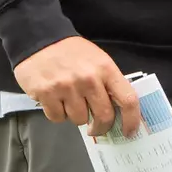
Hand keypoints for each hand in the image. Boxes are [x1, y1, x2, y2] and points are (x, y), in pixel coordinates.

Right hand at [13, 36, 141, 137]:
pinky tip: (55, 99)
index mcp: (105, 68)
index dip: (132, 119)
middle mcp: (89, 79)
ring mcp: (67, 87)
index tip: (129, 131)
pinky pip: (58, 118)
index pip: (127, 99)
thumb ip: (107, 82)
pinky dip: (57, 113)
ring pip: (79, 120)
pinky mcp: (47, 94)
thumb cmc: (71, 52)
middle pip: (104, 116)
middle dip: (101, 127)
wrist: (40, 39)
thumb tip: (116, 111)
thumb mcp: (97, 60)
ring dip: (75, 115)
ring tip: (69, 99)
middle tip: (95, 127)